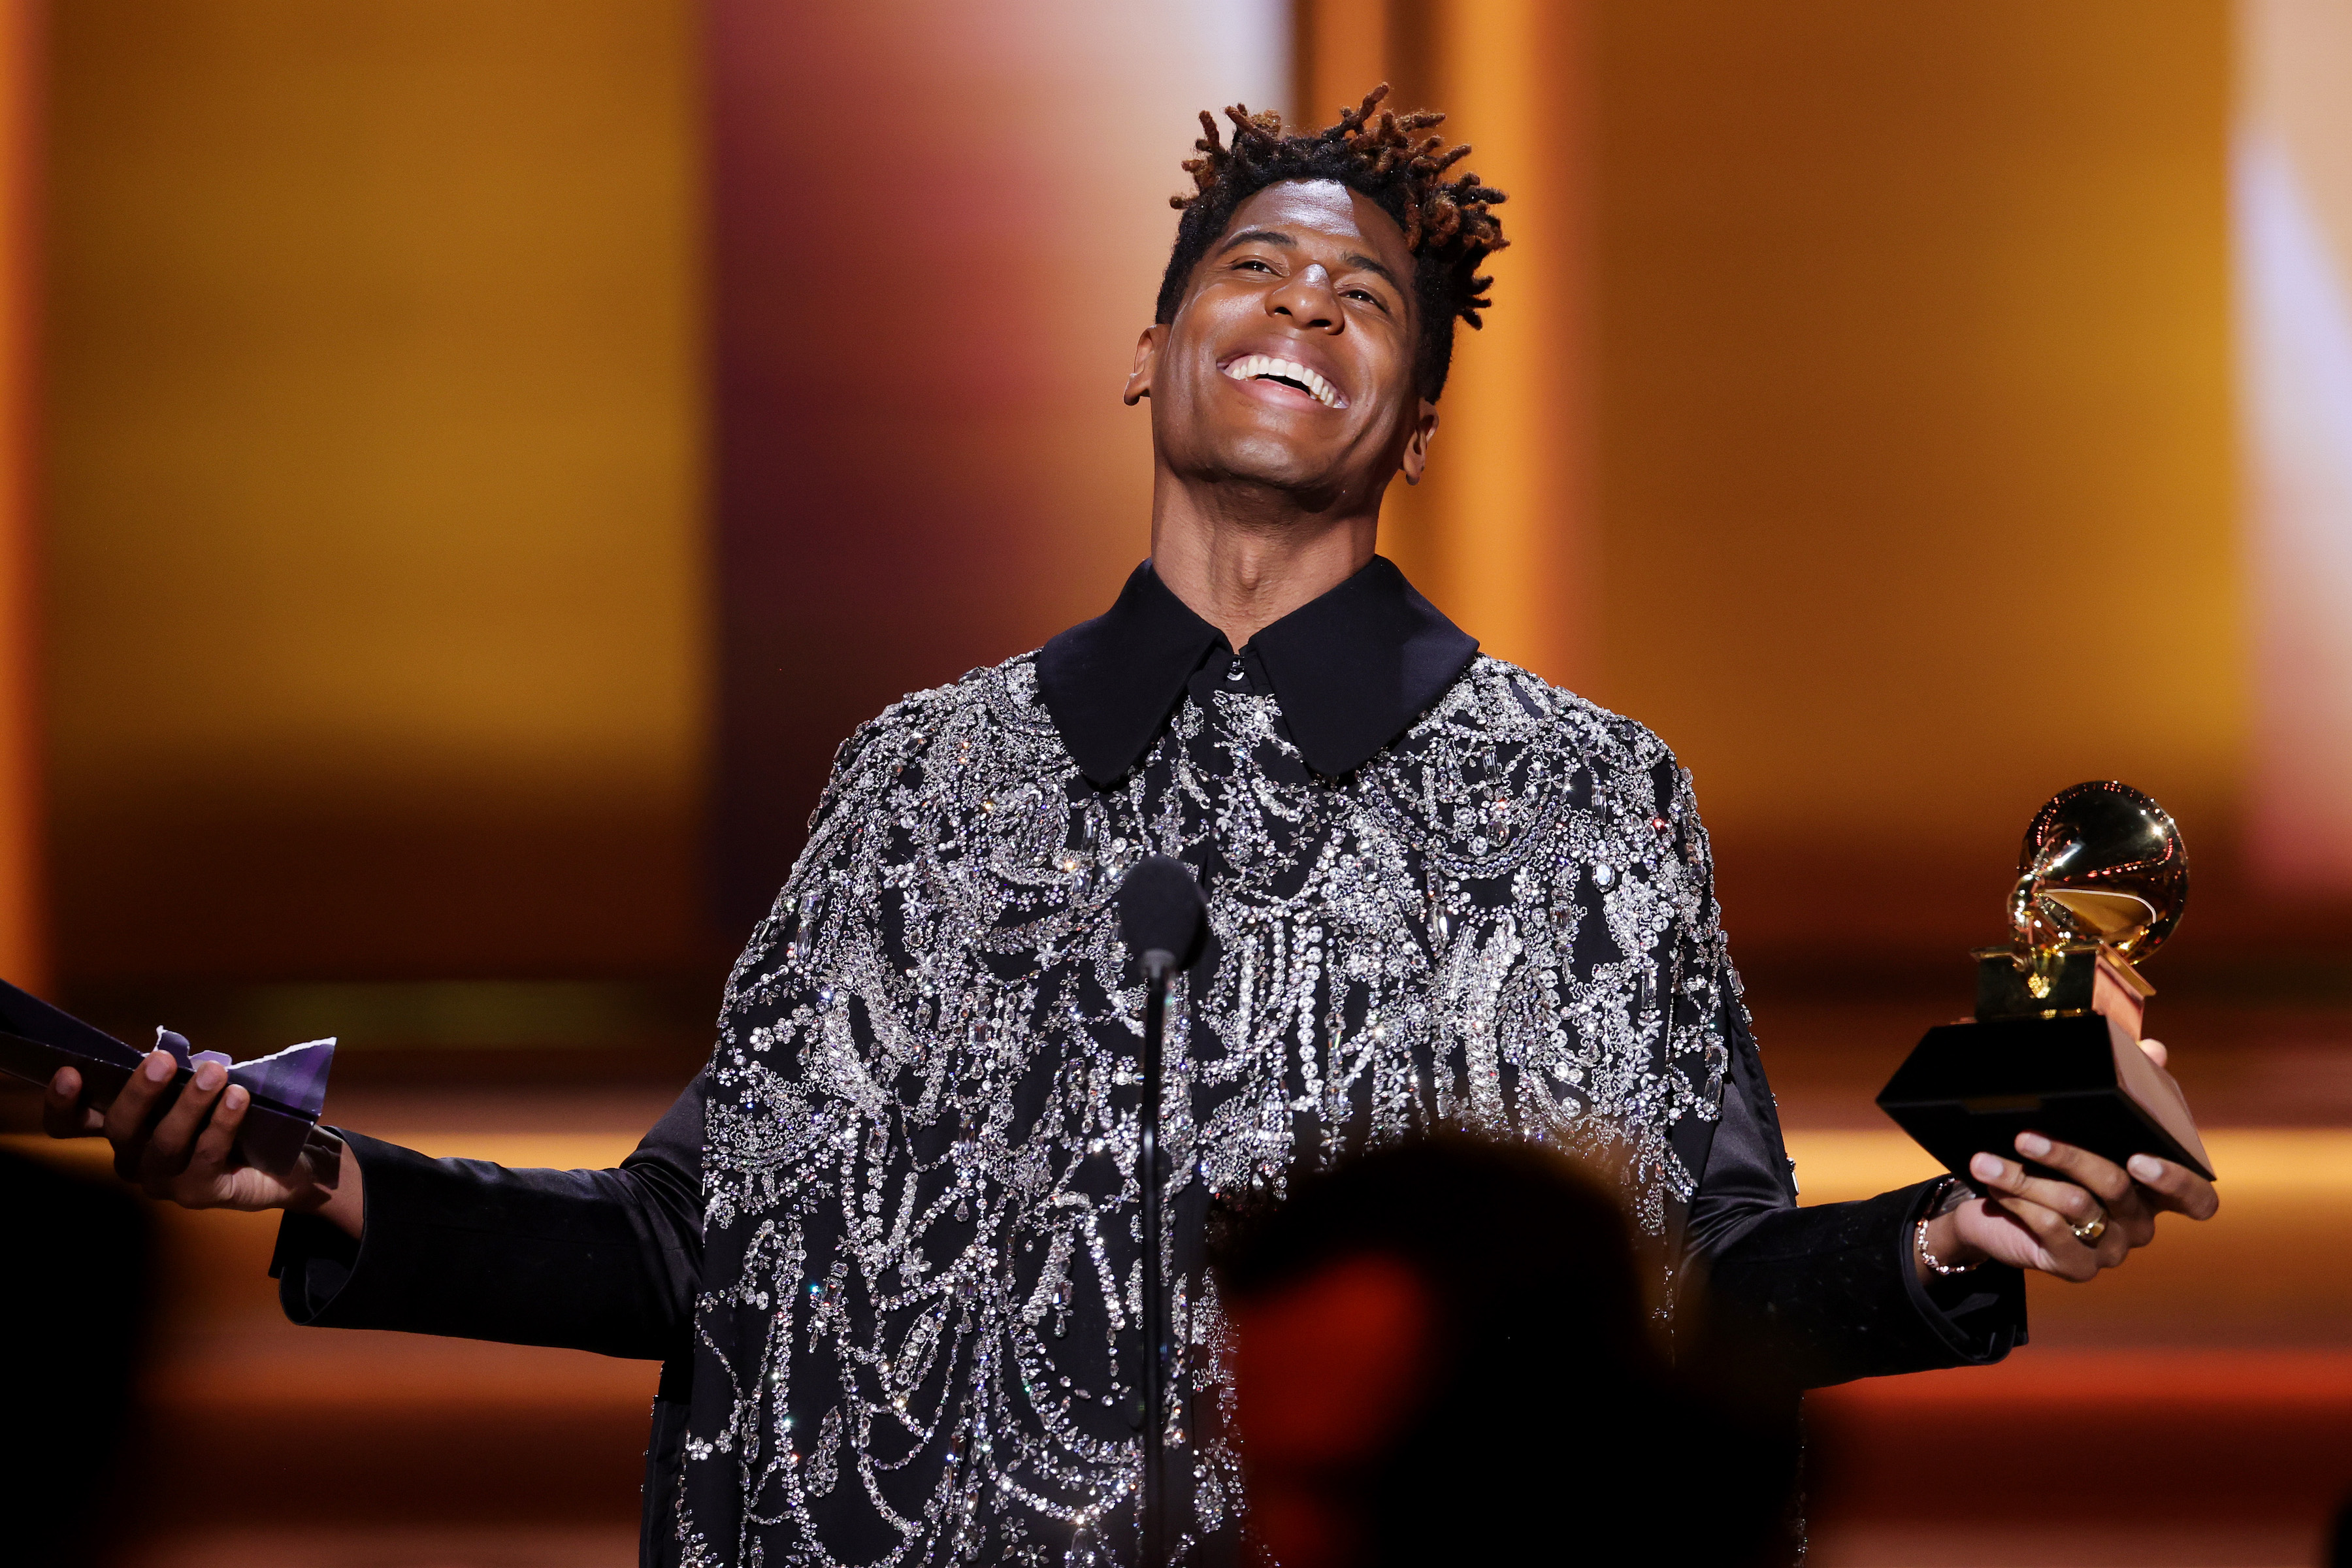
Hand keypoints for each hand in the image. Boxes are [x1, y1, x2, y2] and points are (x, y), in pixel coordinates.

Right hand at [43, 1049, 360, 1232]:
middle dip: (139, 1093)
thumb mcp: (193, 1088)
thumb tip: (162, 1051)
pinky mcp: (199, 1193)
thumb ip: (172, 1075)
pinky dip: (222, 1124)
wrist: (281, 1162)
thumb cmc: (225, 1114)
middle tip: (162, 1061)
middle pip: (121, 1129)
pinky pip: (206, 1157)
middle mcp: (134, 1158)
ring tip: (214, 1073)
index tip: (71, 1071)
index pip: (72, 1124)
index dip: (62, 1104)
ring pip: (164, 1144)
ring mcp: (164, 1180)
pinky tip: (237, 1098)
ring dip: (189, 1105)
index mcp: (123, 1129)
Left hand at [1917, 1037, 2218, 1282]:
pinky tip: (1993, 1185)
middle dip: (2068, 1156)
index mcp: (2156, 1190)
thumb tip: (2156, 1049)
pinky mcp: (2077, 1267)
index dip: (2176, 1181)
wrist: (1995, 1210)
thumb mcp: (2083, 1123)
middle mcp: (2141, 1223)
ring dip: (2024, 1177)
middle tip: (2027, 1136)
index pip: (2197, 1199)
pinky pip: (2052, 1234)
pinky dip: (2019, 1204)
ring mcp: (2111, 1249)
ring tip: (1985, 1159)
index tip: (2140, 1158)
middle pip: (2118, 1187)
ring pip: (2077, 1206)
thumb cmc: (2049, 1160)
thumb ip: (2128, 1085)